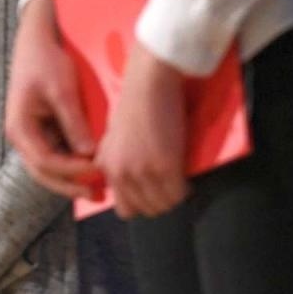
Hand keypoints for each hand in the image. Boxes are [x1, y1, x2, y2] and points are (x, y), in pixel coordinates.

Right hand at [5, 0, 100, 197]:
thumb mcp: (61, 90)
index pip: (44, 161)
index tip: (97, 170)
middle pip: (43, 172)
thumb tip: (89, 155)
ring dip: (71, 178)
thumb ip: (74, 123)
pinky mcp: (43, 128)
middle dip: (69, 185)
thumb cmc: (46, 61)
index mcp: (19, 127)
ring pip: (49, 166)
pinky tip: (91, 168)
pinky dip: (72, 163)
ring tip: (99, 190)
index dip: (71, 171)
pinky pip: (56, 152)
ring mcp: (31, 133)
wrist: (38, 38)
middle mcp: (21, 135)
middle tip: (97, 197)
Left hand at [96, 40, 188, 217]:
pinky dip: (185, 188)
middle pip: (146, 210)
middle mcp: (122, 173)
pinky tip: (184, 174)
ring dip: (173, 195)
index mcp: (107, 166)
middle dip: (159, 201)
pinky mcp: (166, 166)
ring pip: (164, 205)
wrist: (148, 83)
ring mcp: (143, 172)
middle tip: (169, 185)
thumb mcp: (113, 138)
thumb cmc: (133, 104)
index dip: (141, 203)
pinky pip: (179, 194)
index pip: (124, 209)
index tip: (151, 192)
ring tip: (176, 178)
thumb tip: (126, 184)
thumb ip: (115, 162)